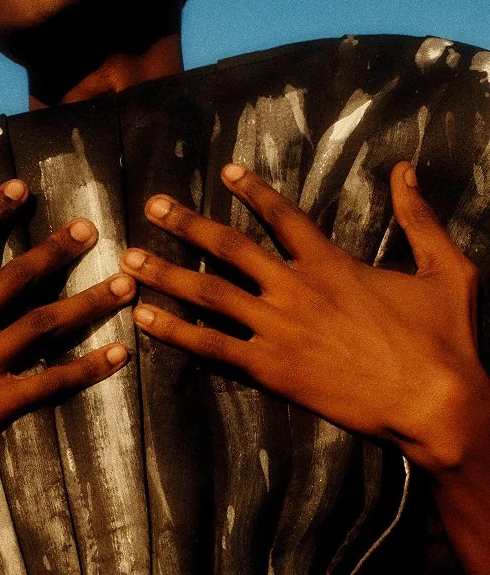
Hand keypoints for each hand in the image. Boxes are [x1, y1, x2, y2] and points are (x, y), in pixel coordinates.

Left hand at [121, 161, 488, 473]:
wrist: (435, 405)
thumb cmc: (443, 339)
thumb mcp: (445, 269)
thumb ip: (420, 217)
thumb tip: (407, 169)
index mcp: (331, 263)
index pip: (283, 217)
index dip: (254, 191)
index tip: (226, 172)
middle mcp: (295, 290)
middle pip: (230, 249)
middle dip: (187, 224)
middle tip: (153, 206)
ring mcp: (278, 330)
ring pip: (210, 295)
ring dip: (166, 274)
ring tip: (129, 261)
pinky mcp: (271, 371)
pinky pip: (213, 348)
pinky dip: (177, 333)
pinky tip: (146, 320)